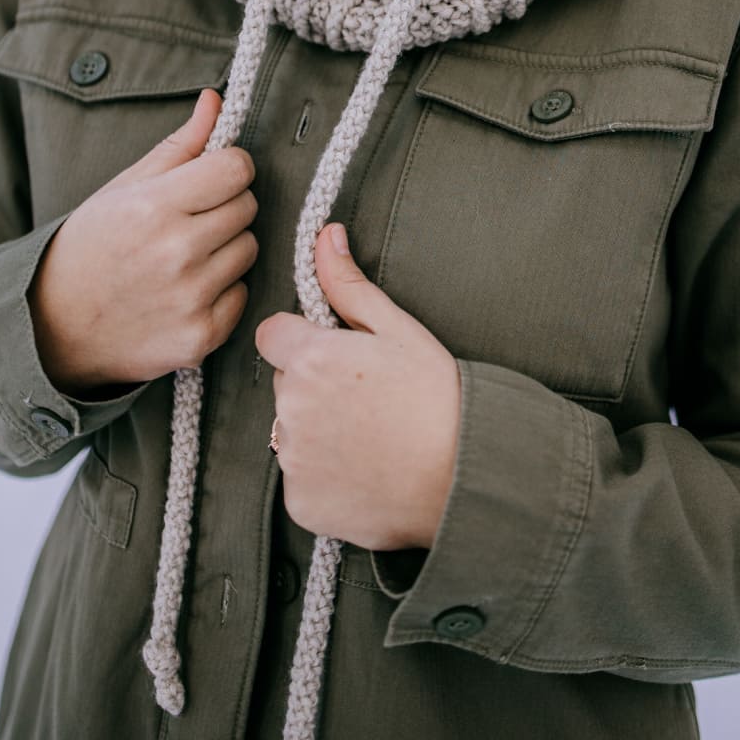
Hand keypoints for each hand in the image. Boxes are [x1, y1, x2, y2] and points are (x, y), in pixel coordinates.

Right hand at [28, 88, 258, 392]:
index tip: (211, 178)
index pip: (237, 168)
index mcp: (155, 205)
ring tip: (185, 256)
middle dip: (225, 206)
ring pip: (249, 250)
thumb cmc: (90, 247)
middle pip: (247, 207)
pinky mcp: (201, 336)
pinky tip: (186, 291)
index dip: (227, 169)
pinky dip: (222, 292)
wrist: (52, 327)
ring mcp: (191, 297)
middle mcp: (177, 251)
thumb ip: (179, 145)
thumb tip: (216, 100)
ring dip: (226, 249)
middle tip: (190, 220)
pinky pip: (242, 295)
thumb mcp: (124, 187)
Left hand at [256, 222, 461, 551]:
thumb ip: (349, 285)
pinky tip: (365, 473)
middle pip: (285, 384)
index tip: (336, 356)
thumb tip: (325, 236)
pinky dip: (324, 478)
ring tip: (370, 438)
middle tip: (366, 399)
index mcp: (311, 358)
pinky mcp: (301, 503)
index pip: (273, 336)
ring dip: (316, 432)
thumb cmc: (437, 396)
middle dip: (313, 386)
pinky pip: (300, 480)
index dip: (303, 342)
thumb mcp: (398, 329)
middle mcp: (291, 409)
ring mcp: (294, 460)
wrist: (465, 476)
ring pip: (291, 432)